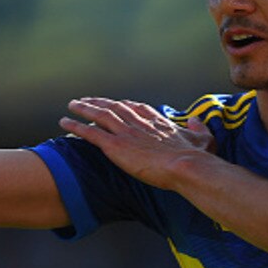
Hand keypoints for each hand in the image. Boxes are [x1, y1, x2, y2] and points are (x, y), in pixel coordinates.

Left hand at [59, 97, 215, 189]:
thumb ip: (198, 128)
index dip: (122, 105)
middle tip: (85, 100)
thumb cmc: (195, 158)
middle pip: (113, 107)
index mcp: (156, 121)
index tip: (114, 103)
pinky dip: (76, 127)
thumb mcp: (202, 139)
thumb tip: (197, 121)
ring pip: (99, 115)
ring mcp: (126, 133)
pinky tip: (64, 123)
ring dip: (83, 108)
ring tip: (72, 105)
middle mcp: (138, 122)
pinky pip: (90, 133)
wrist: (186, 166)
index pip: (135, 108)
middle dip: (98, 102)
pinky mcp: (116, 146)